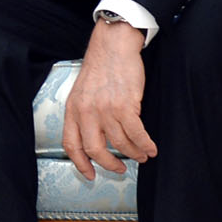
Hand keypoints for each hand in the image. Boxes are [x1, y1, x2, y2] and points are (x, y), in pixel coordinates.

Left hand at [63, 19, 157, 178]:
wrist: (113, 46)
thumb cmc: (100, 68)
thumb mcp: (81, 92)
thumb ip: (84, 114)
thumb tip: (94, 137)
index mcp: (73, 109)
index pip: (71, 144)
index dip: (80, 163)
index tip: (89, 174)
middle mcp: (86, 112)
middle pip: (94, 150)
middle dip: (109, 164)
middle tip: (120, 169)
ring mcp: (105, 109)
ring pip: (119, 144)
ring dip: (133, 153)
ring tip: (141, 155)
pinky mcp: (125, 105)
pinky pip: (136, 134)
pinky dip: (145, 144)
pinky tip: (150, 147)